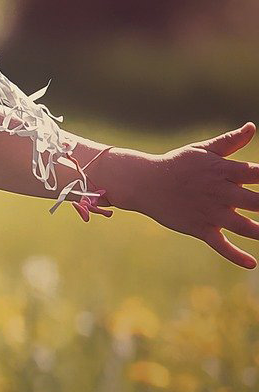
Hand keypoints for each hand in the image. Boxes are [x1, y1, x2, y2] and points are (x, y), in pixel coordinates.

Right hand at [103, 123, 258, 268]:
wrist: (144, 182)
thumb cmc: (177, 164)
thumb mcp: (202, 150)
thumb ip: (230, 142)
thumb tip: (252, 127)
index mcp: (224, 171)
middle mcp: (221, 193)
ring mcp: (211, 213)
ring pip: (245, 227)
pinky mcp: (200, 228)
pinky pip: (221, 245)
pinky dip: (236, 256)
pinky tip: (252, 264)